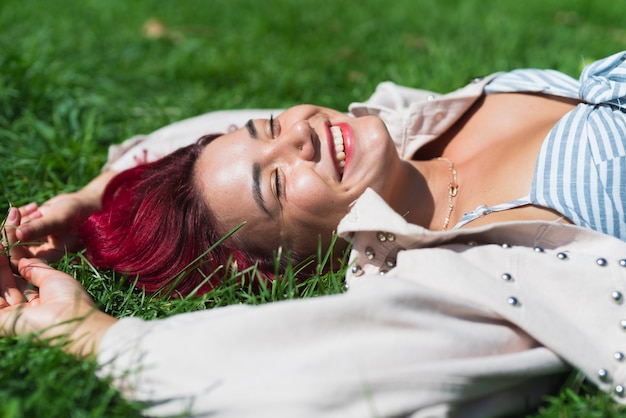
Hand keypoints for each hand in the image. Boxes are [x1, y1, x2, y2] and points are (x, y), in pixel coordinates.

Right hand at [0, 243, 116, 356]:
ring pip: (0, 290)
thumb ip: (36, 269)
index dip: (12, 264)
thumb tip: (21, 261)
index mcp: (39, 303)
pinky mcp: (1, 322)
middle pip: (7, 285)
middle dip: (2, 265)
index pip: (20, 281)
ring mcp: (11, 317)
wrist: (69, 321)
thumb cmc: (68, 299)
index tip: (6, 247)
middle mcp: (24, 311)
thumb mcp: (53, 278)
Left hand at [13, 170, 116, 262]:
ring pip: (12, 234)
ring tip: (36, 209)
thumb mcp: (60, 220)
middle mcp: (39, 252)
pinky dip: (21, 213)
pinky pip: (16, 224)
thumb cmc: (79, 214)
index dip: (12, 247)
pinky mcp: (32, 228)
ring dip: (19, 218)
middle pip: (12, 247)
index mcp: (48, 257)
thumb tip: (19, 233)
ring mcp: (34, 240)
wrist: (86, 204)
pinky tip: (35, 206)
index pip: (20, 260)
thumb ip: (40, 227)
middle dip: (12, 229)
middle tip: (15, 212)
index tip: (16, 229)